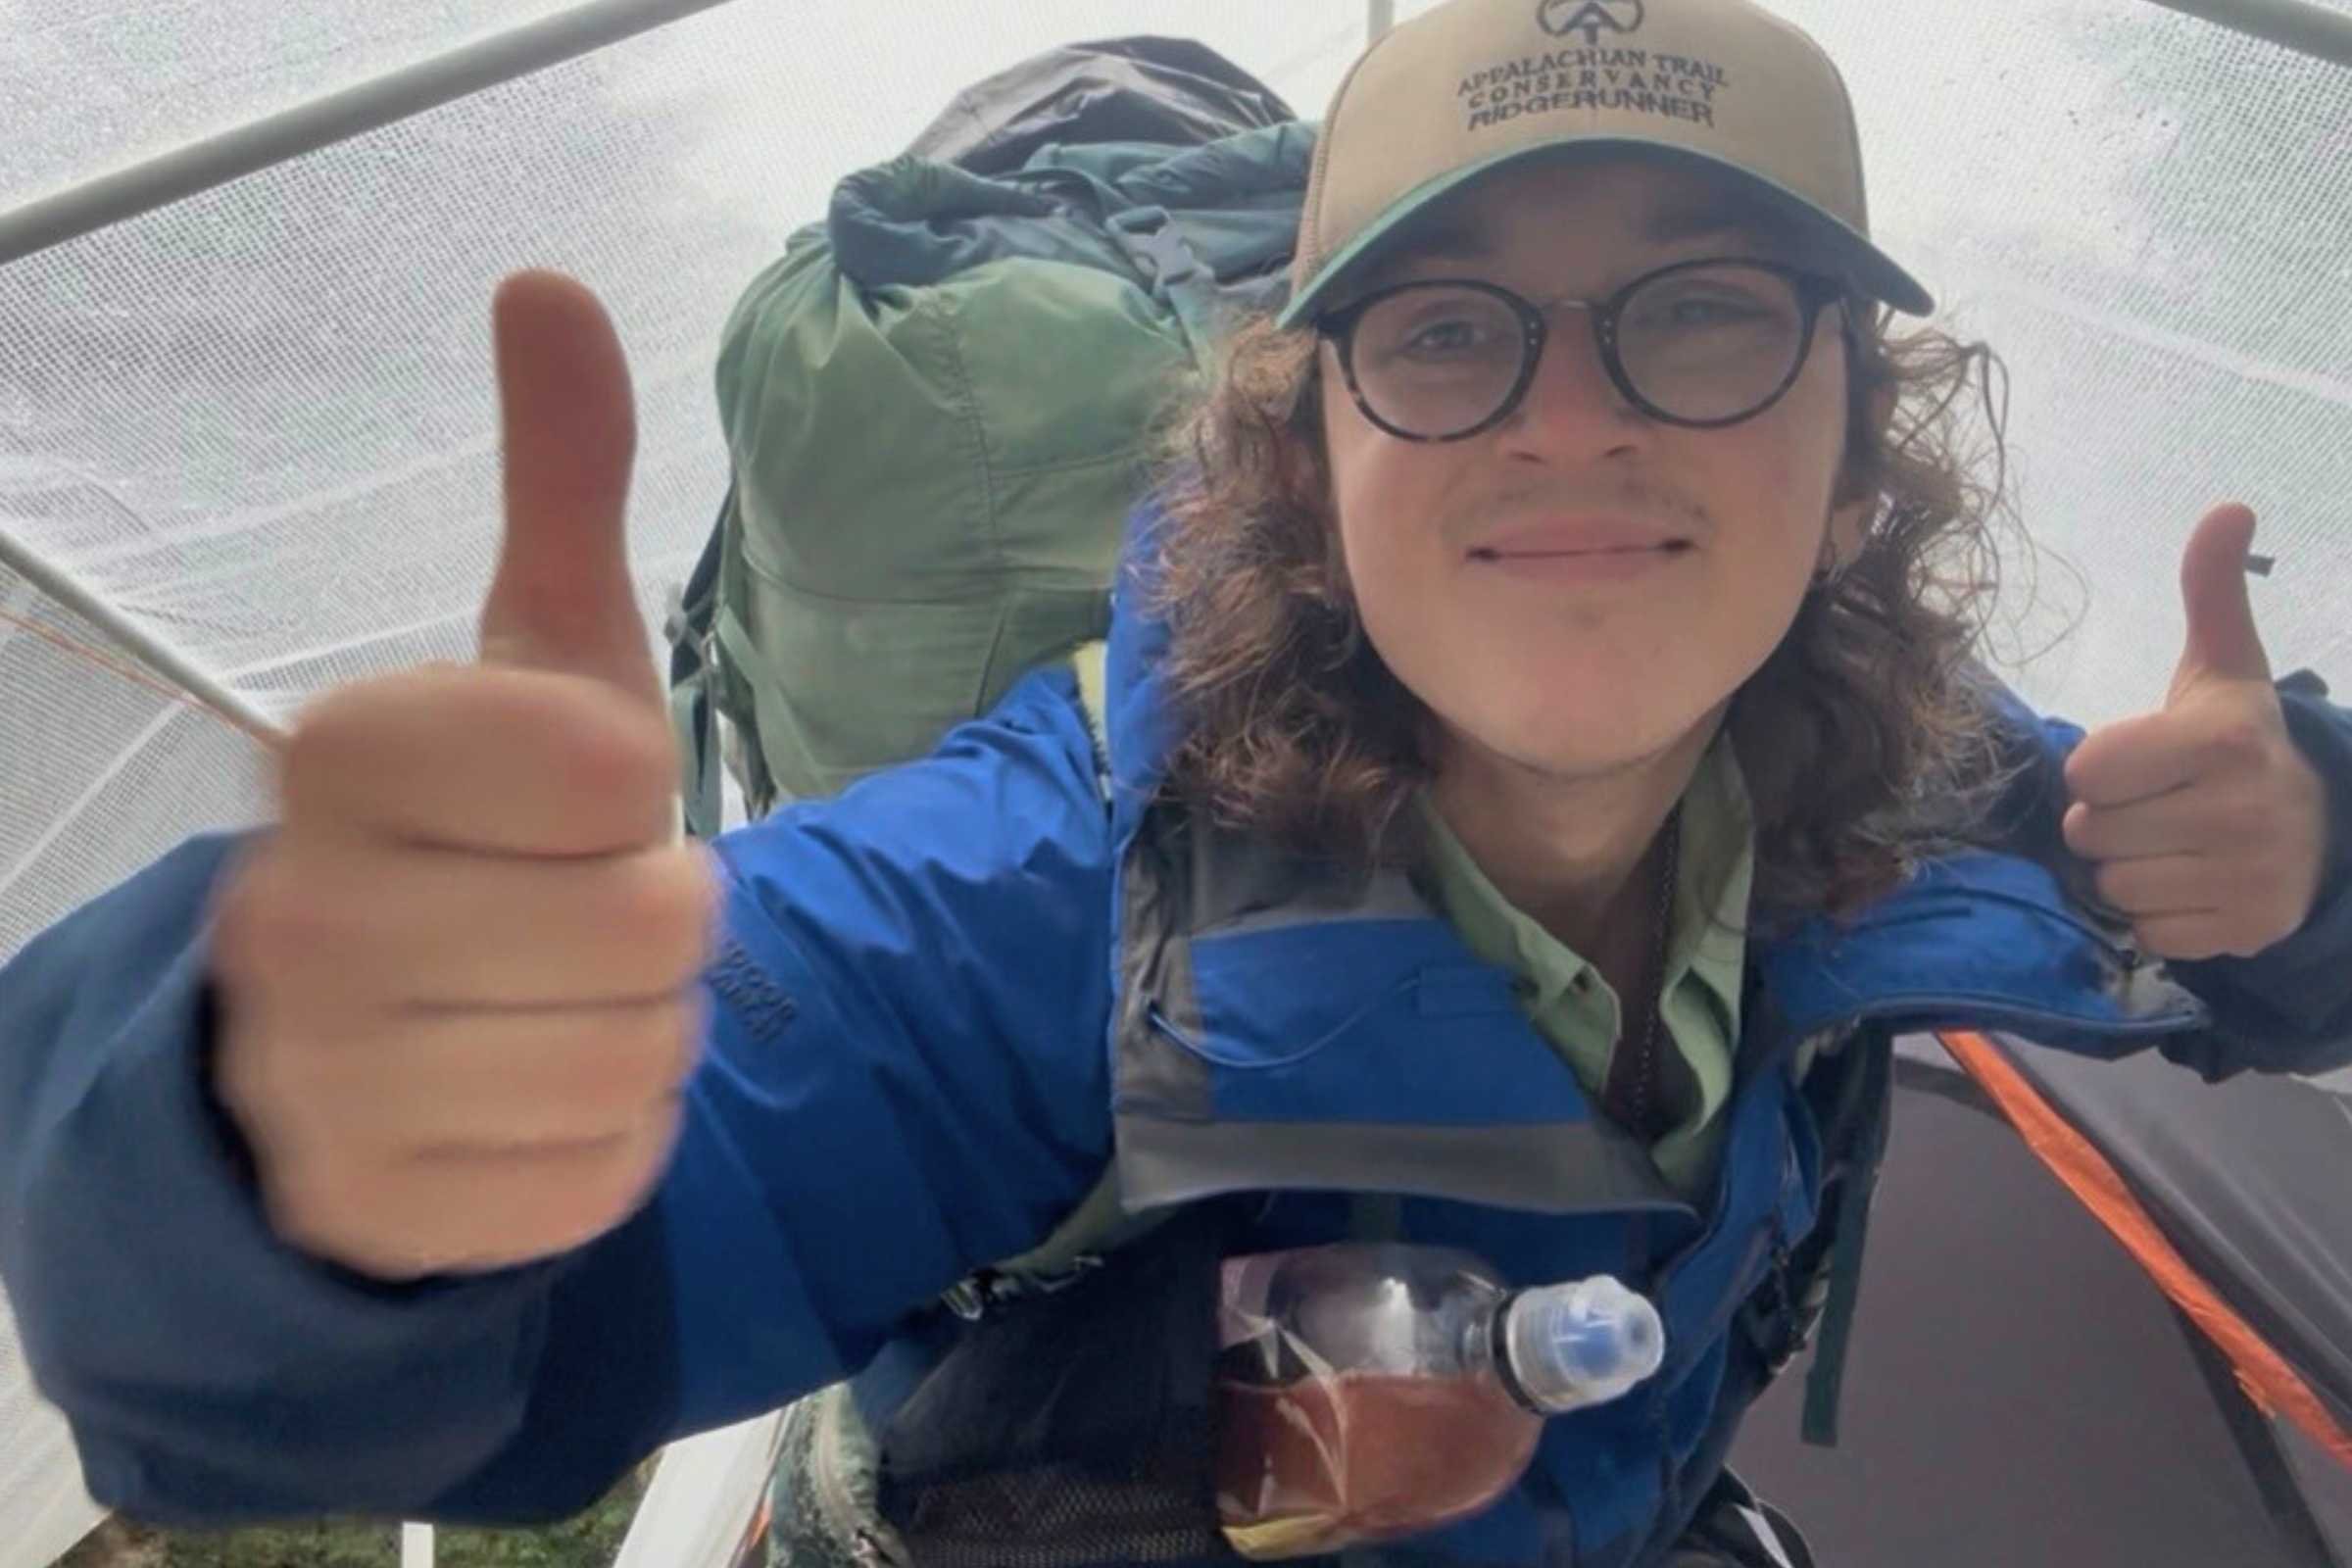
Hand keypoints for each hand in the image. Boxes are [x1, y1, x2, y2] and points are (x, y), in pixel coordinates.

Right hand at [208, 273, 717, 1279]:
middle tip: (586, 909)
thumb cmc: (493, 828)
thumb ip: (556, 486)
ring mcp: (321, 1080)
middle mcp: (301, 915)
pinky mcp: (372, 1209)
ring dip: (645, 1033)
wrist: (371, 1034)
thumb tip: (550, 287)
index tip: (593, 793)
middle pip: (649, 929)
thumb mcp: (541, 658)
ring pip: (634, 1061)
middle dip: (660, 920)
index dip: (634, 783)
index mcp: (343, 756)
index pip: (595, 761)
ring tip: (564, 999)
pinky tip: (537, 1096)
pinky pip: (596, 1181)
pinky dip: (607, 1144)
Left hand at [2062, 503, 2327, 961]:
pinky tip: (2194, 882)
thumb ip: (2211, 592)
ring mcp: (2250, 876)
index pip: (2087, 771)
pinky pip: (2146, 931)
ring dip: (2129, 868)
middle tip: (2157, 805)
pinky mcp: (2245, 932)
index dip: (2099, 769)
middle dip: (2110, 821)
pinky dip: (2159, 914)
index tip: (2139, 762)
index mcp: (2223, 739)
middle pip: (2091, 834)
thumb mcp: (2222, 667)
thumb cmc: (2234, 743)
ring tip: (2175, 843)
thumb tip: (2230, 509)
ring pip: (2113, 886)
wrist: (2314, 828)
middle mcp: (2242, 809)